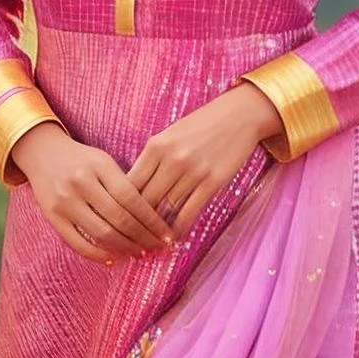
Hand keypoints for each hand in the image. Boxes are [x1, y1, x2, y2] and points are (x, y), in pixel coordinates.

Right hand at [11, 122, 175, 263]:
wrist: (44, 153)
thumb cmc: (83, 159)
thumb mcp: (104, 161)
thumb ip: (124, 184)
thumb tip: (153, 217)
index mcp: (99, 166)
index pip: (132, 198)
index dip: (152, 220)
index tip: (166, 234)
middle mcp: (81, 183)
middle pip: (119, 219)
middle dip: (142, 238)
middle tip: (157, 247)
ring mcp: (65, 202)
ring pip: (101, 234)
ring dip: (125, 248)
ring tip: (139, 253)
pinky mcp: (53, 217)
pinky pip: (79, 244)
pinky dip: (99, 255)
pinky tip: (114, 257)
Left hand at [126, 81, 283, 239]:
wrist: (239, 115)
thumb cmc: (201, 124)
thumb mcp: (170, 134)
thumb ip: (152, 158)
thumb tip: (134, 188)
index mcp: (156, 145)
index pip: (130, 183)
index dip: (122, 205)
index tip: (119, 219)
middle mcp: (171, 159)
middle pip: (145, 200)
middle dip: (136, 221)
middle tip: (131, 237)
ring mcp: (192, 172)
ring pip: (166, 210)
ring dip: (156, 229)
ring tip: (149, 243)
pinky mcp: (212, 182)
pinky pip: (188, 214)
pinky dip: (178, 229)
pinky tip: (173, 238)